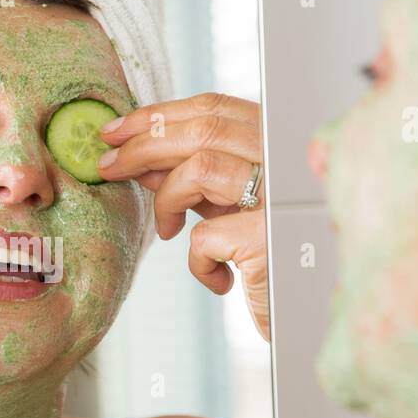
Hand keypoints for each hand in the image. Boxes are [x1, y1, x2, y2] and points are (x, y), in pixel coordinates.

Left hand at [97, 92, 269, 340]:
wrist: (310, 310)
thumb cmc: (272, 256)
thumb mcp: (228, 205)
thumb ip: (192, 174)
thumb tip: (138, 155)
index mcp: (281, 142)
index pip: (216, 107)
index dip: (160, 115)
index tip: (117, 131)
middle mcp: (289, 159)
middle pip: (203, 128)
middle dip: (143, 146)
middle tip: (108, 167)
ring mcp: (283, 195)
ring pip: (200, 166)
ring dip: (166, 198)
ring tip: (166, 228)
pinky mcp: (270, 238)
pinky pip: (205, 235)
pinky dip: (198, 260)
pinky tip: (217, 276)